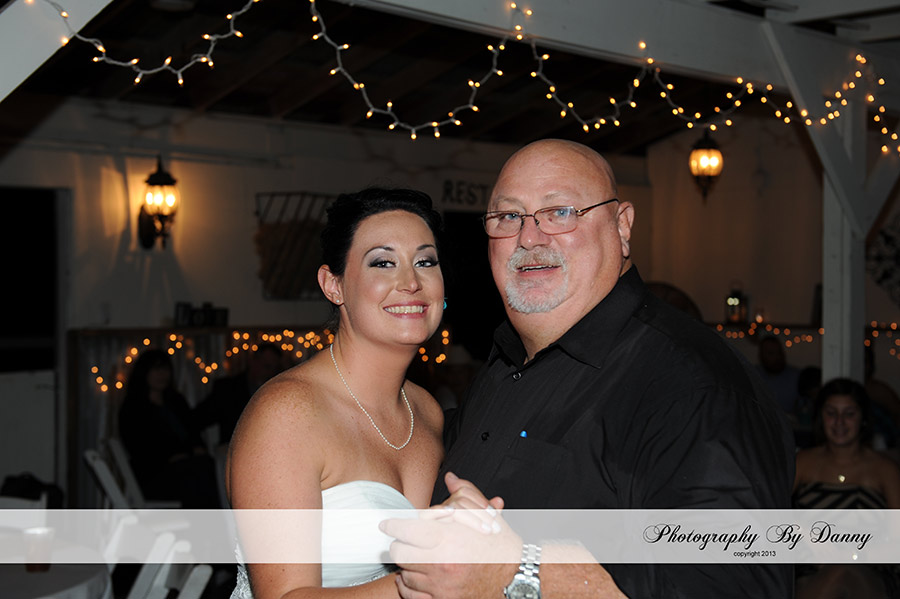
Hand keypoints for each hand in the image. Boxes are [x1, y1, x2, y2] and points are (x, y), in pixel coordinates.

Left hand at [380, 473, 519, 598]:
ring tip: (414, 557)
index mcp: (448, 537)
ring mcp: (441, 584)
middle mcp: (441, 562)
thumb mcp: (483, 513)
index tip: (387, 524)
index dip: (392, 525)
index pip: (405, 530)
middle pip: (399, 553)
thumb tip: (450, 477)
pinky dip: (407, 587)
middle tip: (404, 541)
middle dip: (400, 545)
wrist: (516, 576)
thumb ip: (464, 492)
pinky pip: (412, 595)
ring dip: (406, 565)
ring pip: (405, 575)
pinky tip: (410, 578)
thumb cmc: (499, 544)